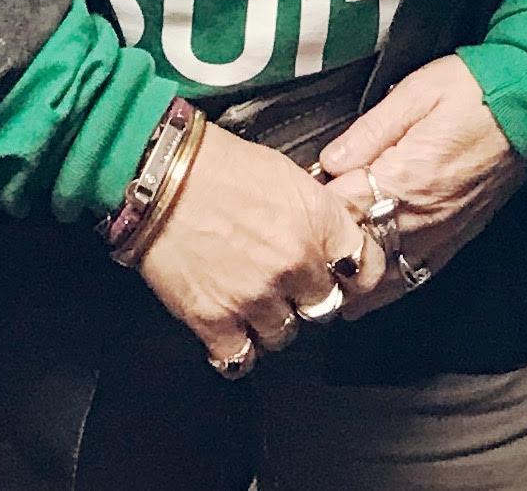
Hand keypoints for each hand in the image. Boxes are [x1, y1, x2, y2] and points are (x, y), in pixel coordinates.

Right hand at [133, 121, 384, 371]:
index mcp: (319, 221)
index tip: (344, 278)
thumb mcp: (289, 176)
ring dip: (271, 323)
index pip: (365, 268)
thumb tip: (331, 241)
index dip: (355, 276)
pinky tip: (232, 333)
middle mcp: (294, 262)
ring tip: (253, 301)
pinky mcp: (215, 319)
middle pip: (325, 308)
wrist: (161, 176)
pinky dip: (237, 352)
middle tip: (290, 286)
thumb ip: (318, 215)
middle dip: (308, 298)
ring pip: (285, 336)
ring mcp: (255, 296)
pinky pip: (241, 359)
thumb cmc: (219, 167)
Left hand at [316, 55, 526, 313]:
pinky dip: (387, 291)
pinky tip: (364, 300)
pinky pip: (417, 277)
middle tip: (294, 254)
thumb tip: (327, 164)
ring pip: (384, 277)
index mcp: (405, 177)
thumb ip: (368, 132)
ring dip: (350, 284)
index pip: (342, 210)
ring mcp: (441, 232)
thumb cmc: (475, 89)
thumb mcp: (416, 92)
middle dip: (324, 256)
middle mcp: (422, 216)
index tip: (291, 205)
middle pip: (358, 252)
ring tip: (318, 287)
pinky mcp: (458, 237)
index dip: (313, 211)